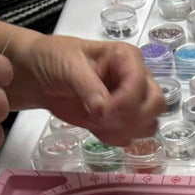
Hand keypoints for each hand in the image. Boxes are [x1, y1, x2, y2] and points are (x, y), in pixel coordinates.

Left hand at [6, 34, 164, 144]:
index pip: (142, 84)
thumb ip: (87, 86)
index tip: (100, 111)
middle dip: (130, 118)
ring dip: (125, 129)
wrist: (38, 76)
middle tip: (101, 119)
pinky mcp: (122, 118)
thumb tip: (103, 110)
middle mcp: (136, 78)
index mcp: (127, 58)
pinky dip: (115, 137)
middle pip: (155, 105)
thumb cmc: (53, 59)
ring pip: (149, 123)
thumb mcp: (67, 65)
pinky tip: (96, 127)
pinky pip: (133, 135)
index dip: (126, 102)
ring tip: (97, 122)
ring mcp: (132, 100)